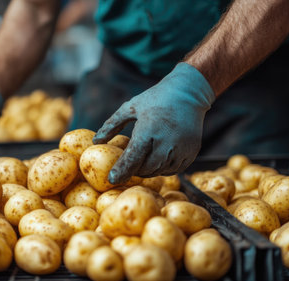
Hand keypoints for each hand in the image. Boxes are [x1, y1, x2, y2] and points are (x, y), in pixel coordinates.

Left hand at [93, 63, 214, 183]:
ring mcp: (182, 148)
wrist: (188, 92)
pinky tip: (158, 159)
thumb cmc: (155, 98)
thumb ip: (112, 125)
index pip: (133, 157)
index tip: (112, 179)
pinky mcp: (192, 152)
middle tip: (128, 166)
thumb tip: (96, 141)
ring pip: (160, 171)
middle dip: (135, 170)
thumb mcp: (130, 107)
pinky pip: (174, 169)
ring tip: (143, 160)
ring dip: (149, 170)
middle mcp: (166, 142)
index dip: (122, 170)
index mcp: (149, 129)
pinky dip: (163, 168)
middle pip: (146, 168)